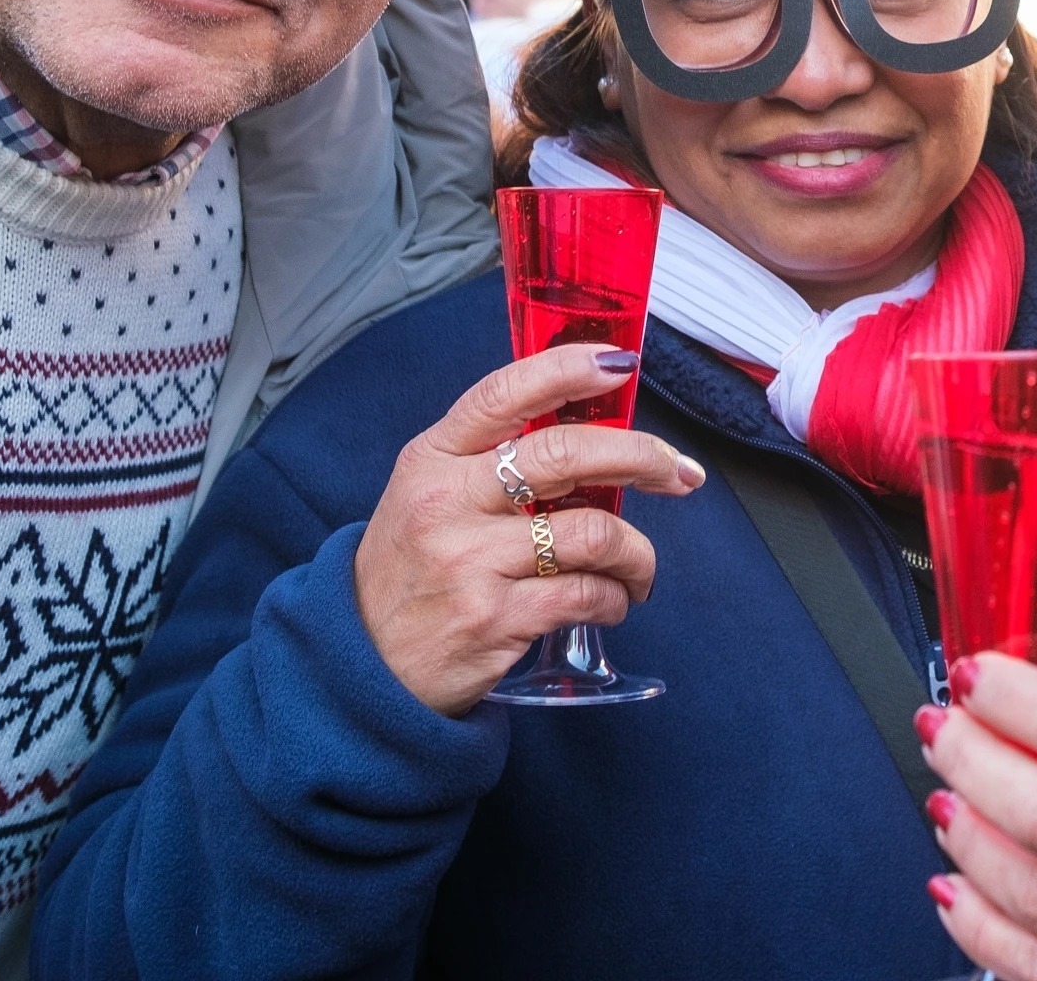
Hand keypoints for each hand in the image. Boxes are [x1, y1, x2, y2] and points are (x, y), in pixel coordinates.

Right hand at [352, 344, 703, 715]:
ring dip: (638, 551)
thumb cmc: (408, 574)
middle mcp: (447, 502)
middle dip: (642, 456)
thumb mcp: (425, 499)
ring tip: (639, 566)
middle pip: (566, 454)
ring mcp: (470, 562)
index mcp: (430, 459)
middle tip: (678, 473)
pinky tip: (613, 602)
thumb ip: (488, 462)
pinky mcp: (494, 619)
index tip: (621, 365)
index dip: (567, 370)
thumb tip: (588, 433)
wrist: (359, 670)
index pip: (503, 394)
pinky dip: (616, 597)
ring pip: (593, 532)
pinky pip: (586, 594)